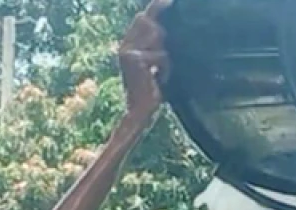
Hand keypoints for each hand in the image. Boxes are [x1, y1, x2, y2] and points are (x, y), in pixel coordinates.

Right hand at [119, 0, 171, 125]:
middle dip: (161, 35)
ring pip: (157, 36)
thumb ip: (160, 45)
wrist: (140, 112)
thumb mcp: (157, 62)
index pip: (143, 17)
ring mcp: (127, 51)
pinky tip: (159, 81)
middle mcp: (125, 44)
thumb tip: (169, 25)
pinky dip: (166, 69)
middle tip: (161, 60)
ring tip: (160, 73)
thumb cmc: (153, 89)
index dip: (157, 6)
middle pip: (148, 20)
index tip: (170, 0)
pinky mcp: (134, 59)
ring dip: (165, 56)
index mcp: (129, 43)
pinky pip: (161, 55)